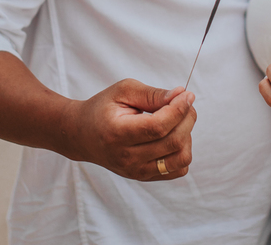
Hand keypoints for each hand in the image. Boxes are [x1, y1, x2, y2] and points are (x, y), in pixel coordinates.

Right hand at [68, 79, 196, 180]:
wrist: (82, 136)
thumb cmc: (103, 109)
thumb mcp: (123, 91)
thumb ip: (152, 94)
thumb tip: (181, 95)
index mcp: (118, 134)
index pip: (158, 127)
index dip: (179, 109)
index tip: (188, 95)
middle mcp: (127, 158)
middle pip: (173, 142)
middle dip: (187, 119)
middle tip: (185, 103)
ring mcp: (137, 171)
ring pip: (180, 160)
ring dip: (187, 137)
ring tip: (178, 121)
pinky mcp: (144, 177)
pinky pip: (177, 170)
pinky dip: (182, 152)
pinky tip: (172, 136)